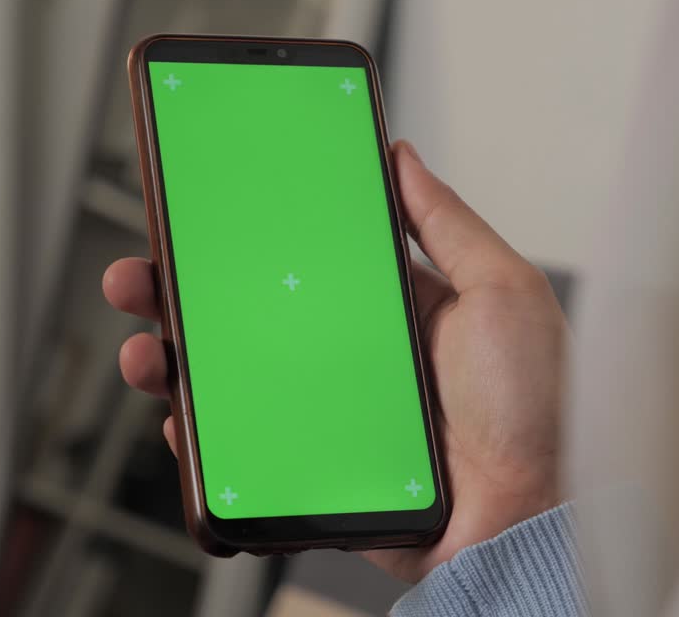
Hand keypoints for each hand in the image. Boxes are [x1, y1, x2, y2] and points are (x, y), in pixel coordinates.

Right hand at [102, 141, 566, 582]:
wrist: (530, 519)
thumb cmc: (537, 408)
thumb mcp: (503, 292)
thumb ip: (449, 224)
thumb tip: (401, 157)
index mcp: (395, 308)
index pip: (307, 259)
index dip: (254, 235)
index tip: (205, 210)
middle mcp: (355, 356)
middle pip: (252, 314)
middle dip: (188, 292)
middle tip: (141, 273)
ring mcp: (331, 414)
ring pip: (236, 380)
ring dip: (177, 361)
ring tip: (148, 350)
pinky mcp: (318, 469)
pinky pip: (246, 449)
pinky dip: (204, 437)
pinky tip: (182, 417)